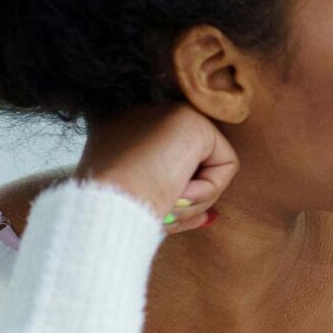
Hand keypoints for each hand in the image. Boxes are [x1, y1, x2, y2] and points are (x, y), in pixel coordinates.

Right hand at [77, 103, 238, 231]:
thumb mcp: (140, 203)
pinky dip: (209, 190)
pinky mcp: (194, 120)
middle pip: (190, 167)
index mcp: (121, 133)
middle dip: (188, 201)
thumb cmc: (114, 211)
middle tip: (165, 214)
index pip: (166, 166)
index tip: (164, 220)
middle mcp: (144, 115)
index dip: (174, 198)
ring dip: (195, 201)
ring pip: (210, 167)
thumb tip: (207, 217)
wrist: (107, 203)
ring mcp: (169, 113)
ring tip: (166, 203)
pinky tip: (179, 191)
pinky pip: (226, 165)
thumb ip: (170, 200)